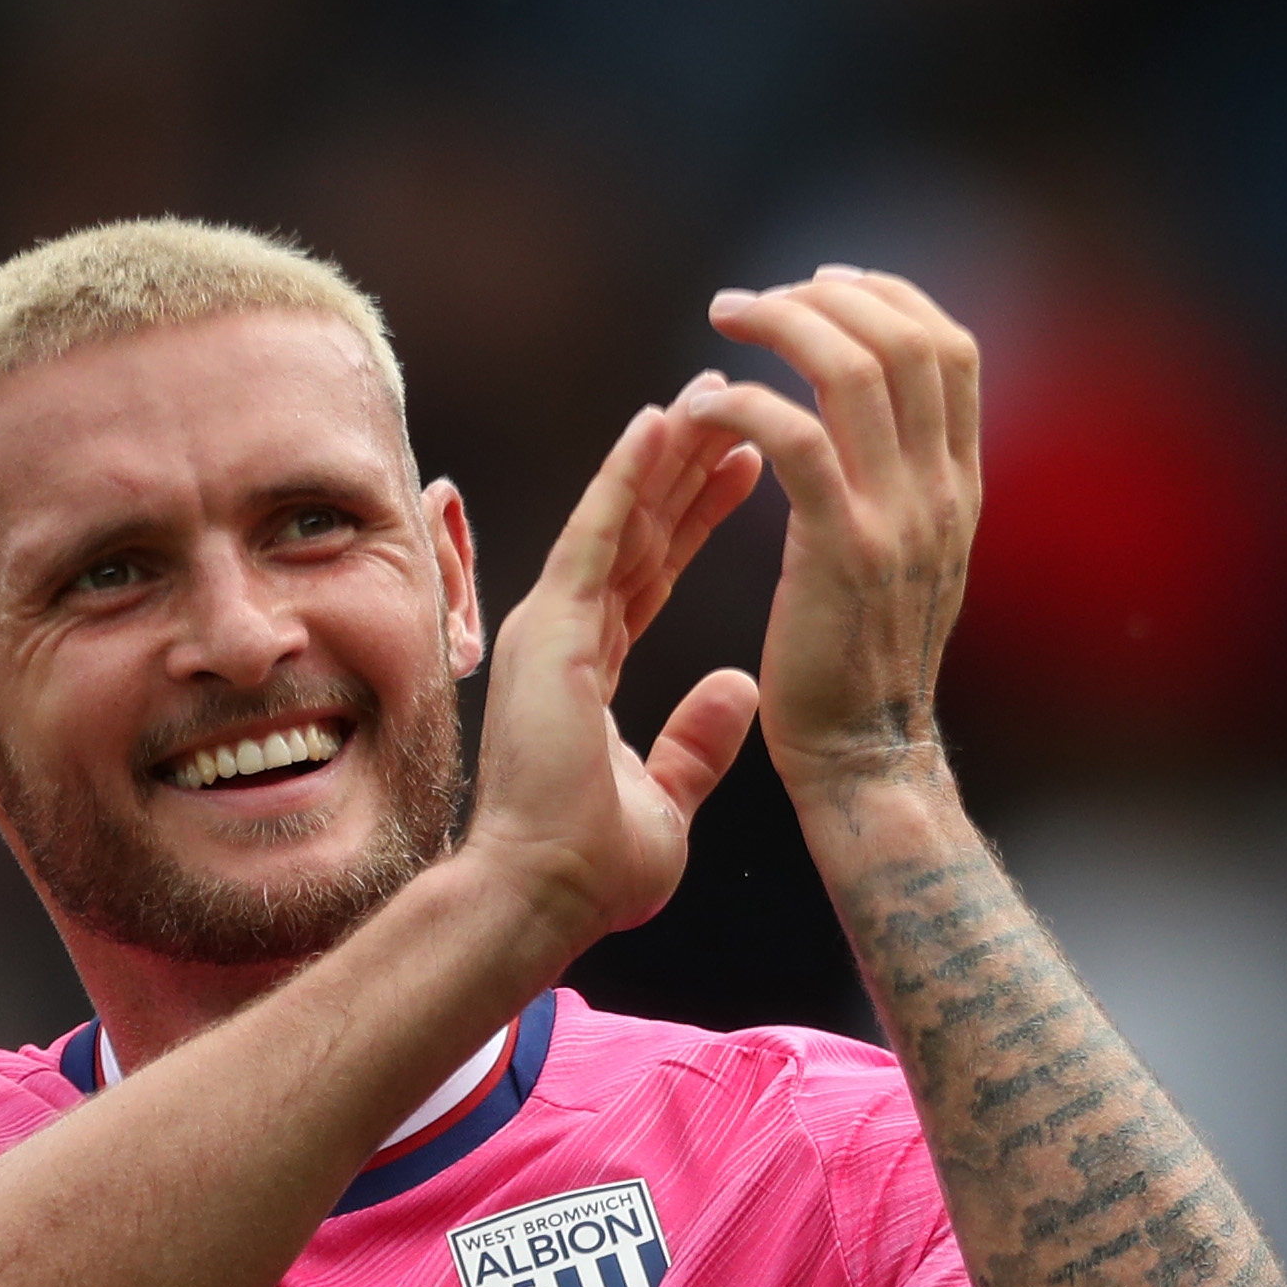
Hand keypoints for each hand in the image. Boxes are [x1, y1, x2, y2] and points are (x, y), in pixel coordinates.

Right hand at [461, 387, 767, 953]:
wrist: (542, 896)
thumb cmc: (590, 869)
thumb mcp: (665, 802)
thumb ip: (698, 743)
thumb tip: (739, 689)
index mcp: (586, 668)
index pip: (652, 572)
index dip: (696, 515)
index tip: (744, 464)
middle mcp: (564, 635)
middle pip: (638, 530)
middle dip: (686, 465)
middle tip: (732, 401)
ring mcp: (552, 626)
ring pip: (621, 517)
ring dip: (665, 451)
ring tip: (709, 390)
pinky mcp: (551, 628)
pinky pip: (596, 533)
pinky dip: (628, 474)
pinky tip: (659, 420)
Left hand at [686, 270, 982, 800]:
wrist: (866, 760)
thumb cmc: (864, 669)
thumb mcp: (910, 564)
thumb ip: (904, 492)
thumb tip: (876, 429)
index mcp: (960, 487)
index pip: (950, 349)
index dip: (887, 298)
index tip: (823, 284)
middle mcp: (942, 491)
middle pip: (905, 339)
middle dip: (823, 298)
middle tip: (751, 301)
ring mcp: (899, 518)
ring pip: (852, 371)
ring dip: (780, 328)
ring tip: (722, 325)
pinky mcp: (840, 549)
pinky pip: (794, 439)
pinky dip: (744, 404)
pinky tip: (705, 407)